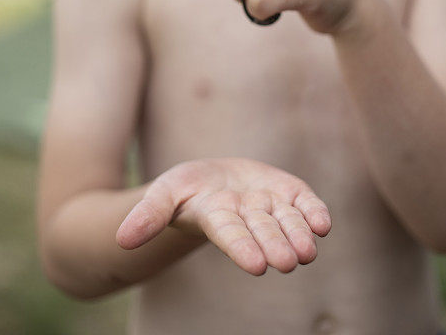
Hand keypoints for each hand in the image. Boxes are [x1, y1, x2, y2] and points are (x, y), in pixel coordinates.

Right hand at [116, 157, 330, 274]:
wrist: (214, 179)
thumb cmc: (185, 191)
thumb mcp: (164, 195)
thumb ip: (148, 216)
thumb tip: (123, 240)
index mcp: (217, 220)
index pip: (231, 236)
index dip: (243, 248)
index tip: (257, 266)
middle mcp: (247, 217)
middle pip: (263, 231)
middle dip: (276, 244)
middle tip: (289, 262)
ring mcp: (270, 206)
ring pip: (287, 222)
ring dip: (298, 235)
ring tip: (308, 251)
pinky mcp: (288, 193)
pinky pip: (304, 203)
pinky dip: (313, 212)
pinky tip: (322, 223)